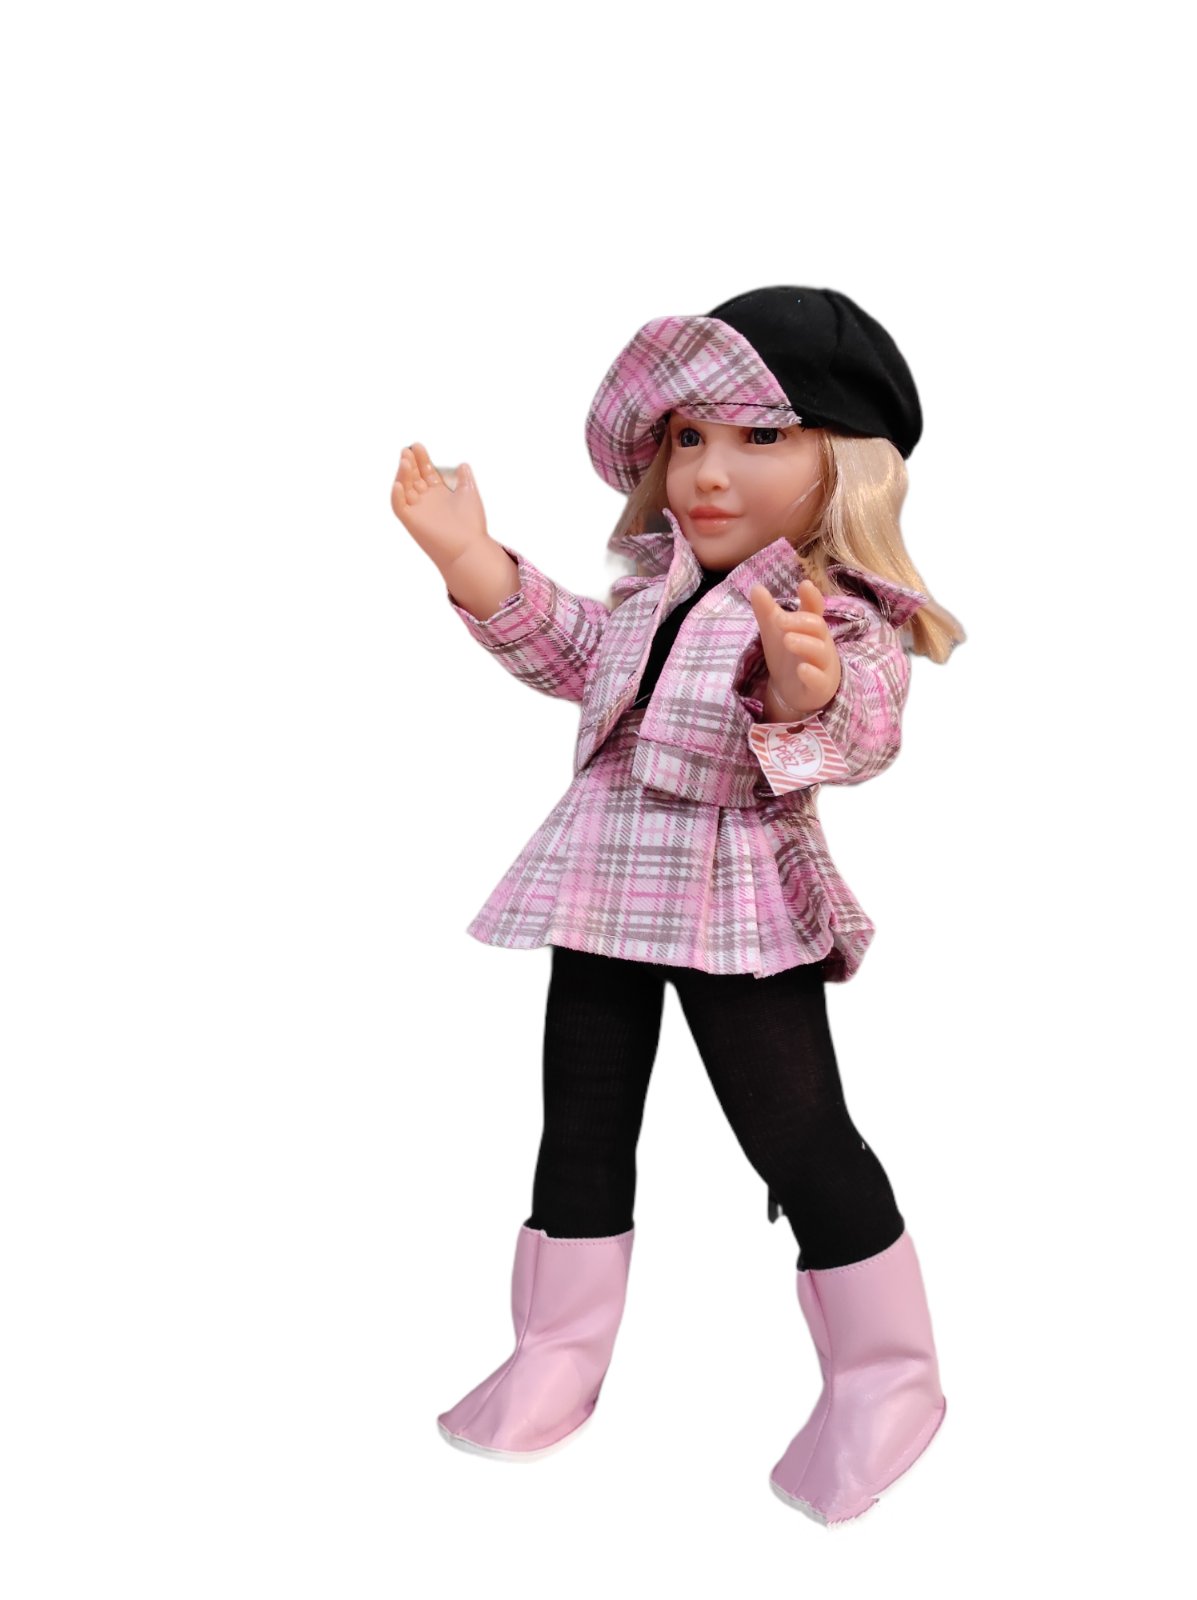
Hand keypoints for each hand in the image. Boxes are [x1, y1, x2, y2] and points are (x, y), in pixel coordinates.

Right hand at [391, 441, 487, 569]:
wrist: (469, 547)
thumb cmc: (471, 523)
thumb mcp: (469, 494)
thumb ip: (465, 479)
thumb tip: (462, 464)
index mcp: (439, 494)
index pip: (426, 472)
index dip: (422, 459)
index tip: (418, 446)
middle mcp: (426, 501)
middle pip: (414, 477)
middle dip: (410, 463)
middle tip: (408, 450)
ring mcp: (417, 510)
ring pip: (404, 488)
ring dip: (403, 474)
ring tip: (405, 460)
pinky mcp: (411, 521)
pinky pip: (399, 507)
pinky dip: (396, 496)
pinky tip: (398, 484)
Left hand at [749, 580, 841, 719]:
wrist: (793, 692)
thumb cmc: (789, 655)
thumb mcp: (775, 632)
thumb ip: (767, 611)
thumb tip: (756, 587)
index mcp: (810, 628)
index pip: (815, 609)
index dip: (812, 598)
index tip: (804, 585)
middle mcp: (820, 643)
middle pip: (818, 627)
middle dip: (800, 622)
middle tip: (780, 621)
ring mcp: (823, 665)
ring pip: (820, 652)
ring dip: (805, 644)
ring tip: (788, 640)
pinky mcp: (820, 686)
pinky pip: (820, 680)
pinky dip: (812, 674)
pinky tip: (801, 670)